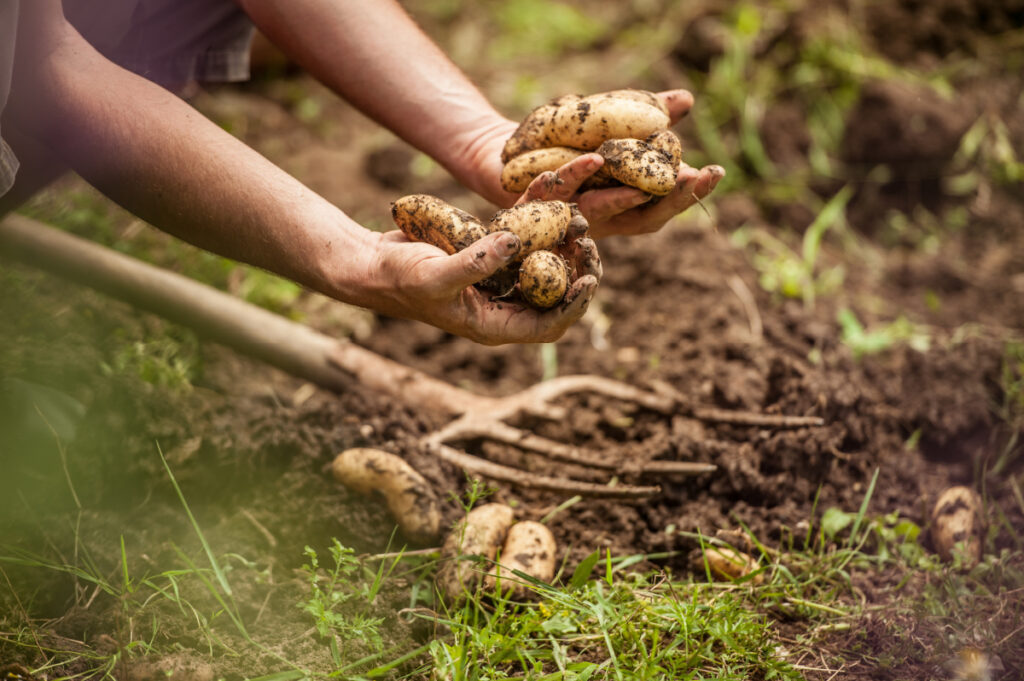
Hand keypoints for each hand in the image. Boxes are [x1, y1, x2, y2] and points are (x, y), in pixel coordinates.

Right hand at [366, 224, 599, 345]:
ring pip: (543, 261)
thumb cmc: (399, 279)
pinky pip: (522, 234)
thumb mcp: (434, 275)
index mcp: (494, 324)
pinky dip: (537, 215)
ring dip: (563, 242)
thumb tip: (515, 243)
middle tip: (590, 243)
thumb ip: (475, 264)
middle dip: (576, 270)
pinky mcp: (490, 250)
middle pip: (553, 294)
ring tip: (580, 218)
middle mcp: (502, 304)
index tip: (589, 280)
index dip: (573, 307)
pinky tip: (554, 190)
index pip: (547, 325)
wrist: (372, 262)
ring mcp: (498, 277)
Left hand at [471, 89, 724, 237]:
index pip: (667, 202)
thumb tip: (686, 99)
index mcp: (626, 204)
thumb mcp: (609, 126)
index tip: (716, 172)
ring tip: (645, 181)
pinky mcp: (537, 209)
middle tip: (693, 179)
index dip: (692, 191)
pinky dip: (575, 176)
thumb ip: (647, 117)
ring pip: (601, 214)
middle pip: (644, 219)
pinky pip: (557, 196)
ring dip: (624, 197)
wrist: (507, 157)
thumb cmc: (564, 148)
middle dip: (671, 200)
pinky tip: (592, 159)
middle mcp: (604, 220)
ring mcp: (571, 218)